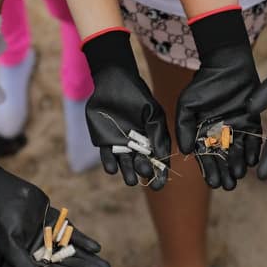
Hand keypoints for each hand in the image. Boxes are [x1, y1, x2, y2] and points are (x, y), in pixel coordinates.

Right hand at [0, 151, 100, 266]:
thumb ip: (24, 266)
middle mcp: (40, 253)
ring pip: (71, 250)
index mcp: (28, 262)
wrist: (1, 191)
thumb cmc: (1, 219)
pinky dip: (83, 241)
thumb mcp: (11, 245)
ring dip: (87, 258)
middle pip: (65, 264)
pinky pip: (71, 234)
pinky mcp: (55, 223)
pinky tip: (97, 248)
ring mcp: (50, 238)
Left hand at [82, 29, 171, 188]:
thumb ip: (158, 134)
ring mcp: (120, 145)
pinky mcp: (104, 142)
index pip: (158, 161)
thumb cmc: (137, 96)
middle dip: (143, 171)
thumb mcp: (153, 113)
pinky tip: (112, 169)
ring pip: (124, 164)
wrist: (114, 82)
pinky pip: (107, 156)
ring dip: (127, 173)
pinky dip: (109, 163)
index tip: (159, 183)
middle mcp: (137, 146)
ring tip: (130, 180)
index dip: (160, 174)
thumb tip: (162, 156)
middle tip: (144, 172)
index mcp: (152, 140)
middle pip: (141, 165)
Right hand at [176, 7, 260, 189]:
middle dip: (225, 173)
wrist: (227, 65)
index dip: (208, 170)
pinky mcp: (252, 123)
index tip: (212, 182)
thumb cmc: (203, 84)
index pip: (206, 157)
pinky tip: (251, 160)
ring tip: (238, 175)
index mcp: (203, 134)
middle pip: (223, 160)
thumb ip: (184, 127)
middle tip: (228, 185)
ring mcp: (237, 130)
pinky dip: (253, 151)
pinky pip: (254, 141)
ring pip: (238, 153)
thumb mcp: (187, 105)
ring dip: (238, 165)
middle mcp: (220, 136)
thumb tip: (186, 152)